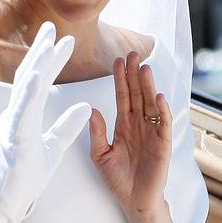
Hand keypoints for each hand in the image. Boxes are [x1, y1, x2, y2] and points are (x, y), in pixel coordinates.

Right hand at [0, 22, 91, 222]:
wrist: (3, 199)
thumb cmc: (23, 175)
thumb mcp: (53, 148)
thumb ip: (67, 127)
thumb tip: (86, 107)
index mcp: (26, 115)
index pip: (40, 81)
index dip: (50, 60)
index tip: (63, 41)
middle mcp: (17, 114)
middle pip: (29, 76)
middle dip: (41, 51)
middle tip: (51, 27)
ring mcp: (13, 125)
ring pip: (25, 89)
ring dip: (36, 64)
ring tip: (47, 44)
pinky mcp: (14, 139)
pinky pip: (21, 112)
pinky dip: (28, 92)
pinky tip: (36, 76)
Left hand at [89, 52, 172, 222]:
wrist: (133, 200)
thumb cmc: (117, 178)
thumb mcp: (100, 153)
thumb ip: (96, 132)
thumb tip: (91, 110)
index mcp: (123, 124)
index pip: (121, 95)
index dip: (119, 78)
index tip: (115, 60)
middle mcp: (138, 124)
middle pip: (136, 94)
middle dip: (134, 74)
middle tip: (132, 53)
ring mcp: (151, 132)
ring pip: (150, 104)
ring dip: (148, 86)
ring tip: (144, 68)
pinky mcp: (162, 144)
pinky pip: (162, 124)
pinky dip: (161, 110)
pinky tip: (157, 97)